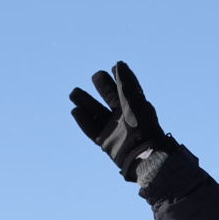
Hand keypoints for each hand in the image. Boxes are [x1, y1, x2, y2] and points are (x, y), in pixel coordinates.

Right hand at [69, 61, 172, 181]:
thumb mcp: (134, 103)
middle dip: (101, 86)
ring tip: (74, 93)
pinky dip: (83, 121)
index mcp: (133, 106)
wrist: (144, 156)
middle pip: (108, 97)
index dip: (118, 78)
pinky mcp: (105, 142)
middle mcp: (122, 116)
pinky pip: (91, 130)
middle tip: (96, 76)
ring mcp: (113, 129)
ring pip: (96, 112)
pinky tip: (75, 111)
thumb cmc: (143, 128)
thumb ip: (126, 84)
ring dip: (85, 102)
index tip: (113, 69)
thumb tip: (119, 63)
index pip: (123, 89)